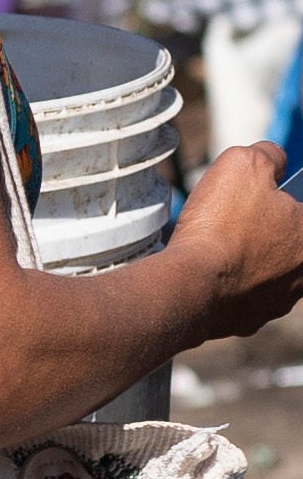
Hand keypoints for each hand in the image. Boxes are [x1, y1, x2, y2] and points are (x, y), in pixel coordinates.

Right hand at [171, 140, 302, 347]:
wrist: (187, 285)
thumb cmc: (219, 226)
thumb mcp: (244, 164)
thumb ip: (269, 155)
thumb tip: (275, 160)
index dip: (284, 201)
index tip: (261, 200)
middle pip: (292, 247)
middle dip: (270, 234)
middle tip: (238, 224)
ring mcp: (278, 302)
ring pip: (271, 276)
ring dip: (253, 265)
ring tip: (221, 253)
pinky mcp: (248, 323)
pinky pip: (245, 302)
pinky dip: (230, 290)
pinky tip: (211, 278)